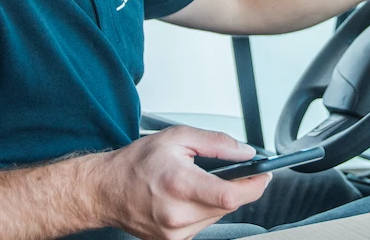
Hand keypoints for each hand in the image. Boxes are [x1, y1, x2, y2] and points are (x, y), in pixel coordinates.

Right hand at [94, 126, 270, 239]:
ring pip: (217, 216)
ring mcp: (176, 232)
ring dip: (217, 200)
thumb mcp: (176, 138)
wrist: (106, 190)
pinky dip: (203, 211)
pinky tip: (186, 199)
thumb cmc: (135, 164)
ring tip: (195, 184)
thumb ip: (216, 143)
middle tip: (227, 173)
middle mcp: (178, 213)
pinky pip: (203, 225)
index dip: (254, 185)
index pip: (230, 194)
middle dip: (235, 188)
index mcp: (179, 184)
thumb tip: (244, 152)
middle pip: (228, 205)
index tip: (263, 175)